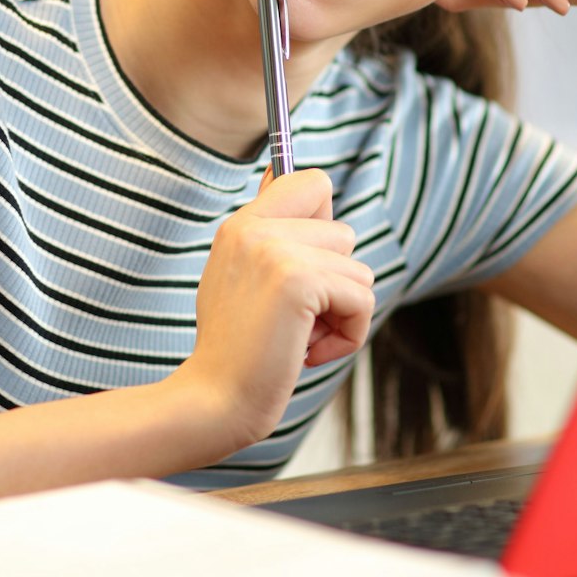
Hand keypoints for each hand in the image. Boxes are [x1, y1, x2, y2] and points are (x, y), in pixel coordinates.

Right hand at [175, 168, 374, 449]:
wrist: (215, 400)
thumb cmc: (235, 350)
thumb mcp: (239, 278)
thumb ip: (266, 234)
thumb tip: (278, 175)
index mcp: (241, 225)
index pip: (308, 181)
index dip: (324, 222)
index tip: (306, 264)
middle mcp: (254, 229)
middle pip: (344, 233)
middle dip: (335, 283)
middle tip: (294, 319)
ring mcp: (275, 252)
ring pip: (359, 269)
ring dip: (341, 313)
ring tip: (298, 337)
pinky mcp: (297, 281)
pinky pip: (361, 298)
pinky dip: (348, 334)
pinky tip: (307, 352)